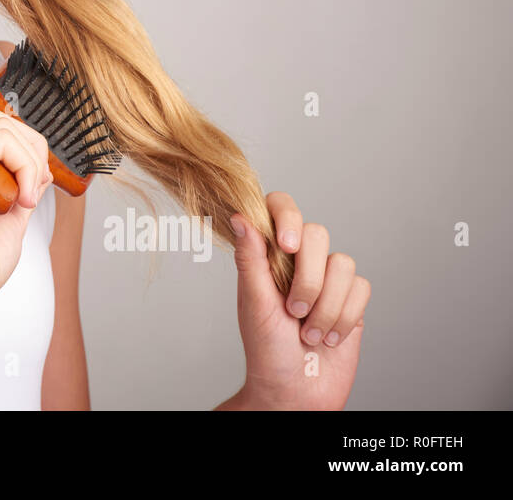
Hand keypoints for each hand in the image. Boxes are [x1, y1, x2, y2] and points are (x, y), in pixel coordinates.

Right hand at [0, 107, 52, 317]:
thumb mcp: (11, 216)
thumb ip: (22, 188)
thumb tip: (41, 167)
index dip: (27, 152)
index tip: (36, 189)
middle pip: (0, 119)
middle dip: (32, 147)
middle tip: (36, 187)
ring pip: (4, 125)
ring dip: (31, 160)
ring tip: (27, 198)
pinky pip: (2, 139)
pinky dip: (25, 165)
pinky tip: (22, 198)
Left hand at [227, 192, 370, 408]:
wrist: (295, 392)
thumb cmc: (266, 350)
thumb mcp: (254, 303)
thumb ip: (250, 258)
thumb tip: (240, 215)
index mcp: (269, 255)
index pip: (280, 207)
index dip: (288, 216)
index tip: (287, 246)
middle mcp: (298, 261)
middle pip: (317, 233)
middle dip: (308, 278)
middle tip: (293, 310)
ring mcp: (327, 280)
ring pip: (343, 263)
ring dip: (325, 305)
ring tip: (308, 332)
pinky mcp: (352, 301)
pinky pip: (361, 288)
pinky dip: (342, 317)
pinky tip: (328, 338)